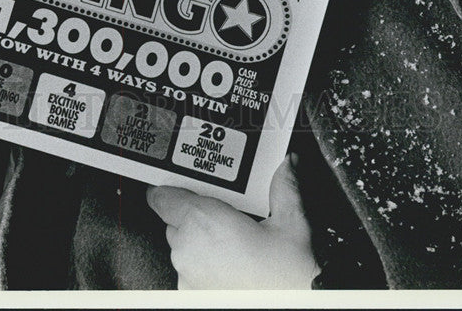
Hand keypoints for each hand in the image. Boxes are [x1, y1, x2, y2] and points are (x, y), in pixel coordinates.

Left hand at [147, 154, 317, 288]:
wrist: (299, 306)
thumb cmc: (287, 277)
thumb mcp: (291, 224)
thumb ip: (284, 188)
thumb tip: (287, 165)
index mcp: (203, 221)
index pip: (162, 197)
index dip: (169, 189)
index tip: (180, 185)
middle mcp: (188, 249)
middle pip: (175, 220)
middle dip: (195, 215)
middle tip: (225, 217)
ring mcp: (187, 276)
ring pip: (181, 246)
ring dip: (198, 241)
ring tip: (233, 244)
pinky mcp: (190, 295)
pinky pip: (188, 271)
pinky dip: (202, 265)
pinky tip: (229, 266)